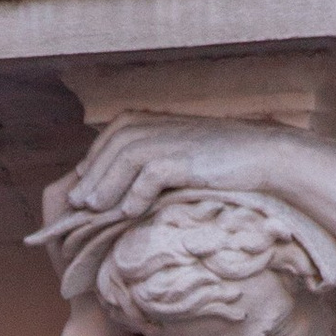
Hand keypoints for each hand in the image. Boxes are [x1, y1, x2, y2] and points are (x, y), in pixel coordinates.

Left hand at [63, 117, 317, 224]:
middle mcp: (152, 126)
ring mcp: (167, 140)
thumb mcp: (173, 155)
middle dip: (91, 182)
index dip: (89, 170)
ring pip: (122, 164)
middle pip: (107, 154)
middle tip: (76, 209)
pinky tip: (127, 214)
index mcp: (144, 121)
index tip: (78, 197)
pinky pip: (149, 177)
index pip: (104, 145)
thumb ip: (142, 163)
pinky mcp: (182, 158)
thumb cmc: (215, 160)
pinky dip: (135, 195)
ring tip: (93, 213)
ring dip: (106, 189)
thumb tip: (109, 188)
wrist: (259, 156)